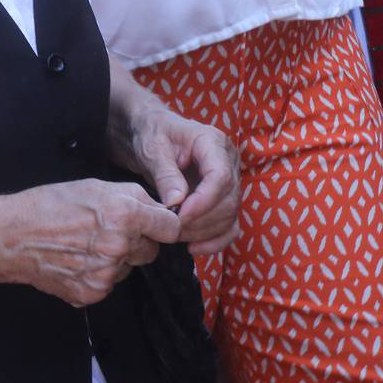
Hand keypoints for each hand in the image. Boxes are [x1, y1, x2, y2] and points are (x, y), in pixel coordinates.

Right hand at [0, 179, 180, 306]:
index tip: (155, 224)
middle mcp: (119, 247)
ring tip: (85, 244)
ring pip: (128, 268)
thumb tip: (161, 210)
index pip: (170, 228)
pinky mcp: (92, 293)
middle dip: (137, 241)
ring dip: (116, 258)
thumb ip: (134, 197)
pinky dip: (97, 274)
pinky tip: (77, 260)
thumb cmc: (49, 205)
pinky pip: (109, 284)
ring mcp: (106, 274)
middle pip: (151, 251)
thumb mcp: (94, 185)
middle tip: (107, 230)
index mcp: (124, 215)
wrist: (12, 237)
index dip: (162, 224)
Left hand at [123, 105, 241, 255]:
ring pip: (230, 215)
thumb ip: (166, 174)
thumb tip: (177, 202)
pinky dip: (215, 240)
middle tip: (172, 229)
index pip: (221, 177)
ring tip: (175, 236)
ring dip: (204, 233)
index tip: (179, 215)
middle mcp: (228, 161)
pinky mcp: (223, 198)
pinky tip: (194, 248)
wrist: (152, 134)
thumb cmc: (152, 134)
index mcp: (213, 142)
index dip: (203, 201)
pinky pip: (229, 225)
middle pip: (229, 200)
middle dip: (201, 221)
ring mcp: (229, 181)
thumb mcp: (153, 148)